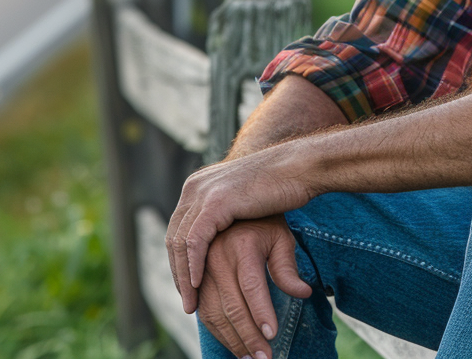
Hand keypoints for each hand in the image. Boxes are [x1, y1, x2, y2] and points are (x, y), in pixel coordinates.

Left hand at [167, 149, 313, 310]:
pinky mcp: (216, 201)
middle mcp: (194, 188)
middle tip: (188, 302)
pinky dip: (194, 265)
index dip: (180, 262)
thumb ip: (227, 218)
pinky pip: (195, 240)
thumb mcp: (243, 204)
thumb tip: (222, 244)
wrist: (297, 167)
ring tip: (192, 303)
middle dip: (178, 272)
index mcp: (197, 187)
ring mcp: (202, 192)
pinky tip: (198, 285)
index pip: (178, 230)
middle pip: (173, 237)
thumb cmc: (279, 187)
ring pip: (180, 242)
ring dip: (183, 276)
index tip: (189, 289)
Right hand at [195, 216, 312, 358]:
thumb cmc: (262, 225)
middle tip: (264, 357)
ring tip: (250, 358)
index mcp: (242, 244)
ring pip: (214, 313)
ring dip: (232, 340)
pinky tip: (234, 345)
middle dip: (249, 336)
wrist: (229, 206)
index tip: (272, 335)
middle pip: (231, 306)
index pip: (251, 285)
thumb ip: (288, 267)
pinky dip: (217, 333)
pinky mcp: (195, 279)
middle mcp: (217, 256)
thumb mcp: (281, 238)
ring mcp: (202, 269)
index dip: (261, 312)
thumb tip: (303, 293)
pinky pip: (203, 312)